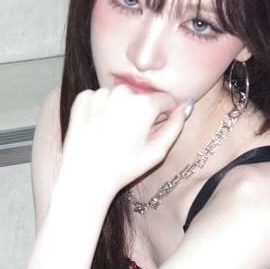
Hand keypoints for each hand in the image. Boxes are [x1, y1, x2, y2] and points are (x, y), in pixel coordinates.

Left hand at [59, 85, 193, 198]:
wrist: (86, 176)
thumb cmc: (124, 167)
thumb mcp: (158, 151)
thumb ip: (176, 125)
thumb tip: (187, 105)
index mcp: (144, 104)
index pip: (165, 99)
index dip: (164, 115)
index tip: (154, 131)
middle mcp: (122, 92)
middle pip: (141, 97)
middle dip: (141, 112)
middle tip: (131, 136)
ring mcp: (100, 93)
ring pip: (120, 97)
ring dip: (120, 110)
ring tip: (113, 134)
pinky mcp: (83, 98)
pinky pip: (99, 98)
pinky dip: (101, 109)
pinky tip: (98, 128)